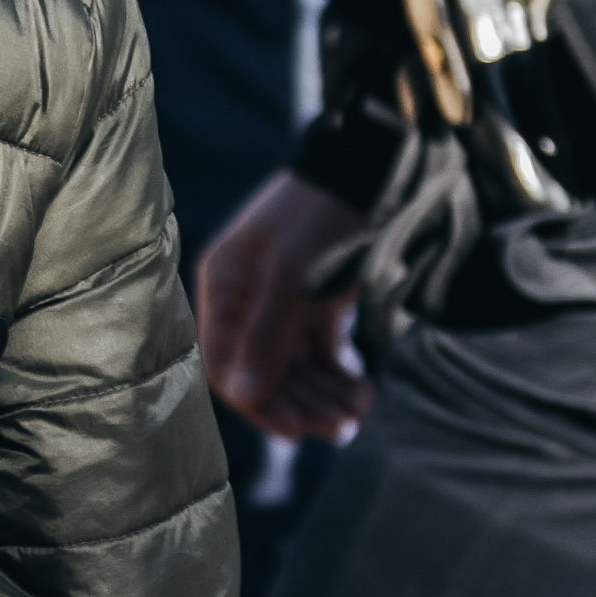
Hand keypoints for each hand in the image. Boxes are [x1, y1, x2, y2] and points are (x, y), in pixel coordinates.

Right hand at [195, 172, 369, 443]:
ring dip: (324, 394)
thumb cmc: (319, 215)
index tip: (296, 429)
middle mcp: (249, 300)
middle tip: (342, 429)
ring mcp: (285, 301)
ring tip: (358, 413)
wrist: (370, 168)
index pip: (227, 363)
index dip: (258, 401)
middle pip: (266, 371)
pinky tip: (362, 391)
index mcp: (225, 288)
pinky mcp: (319, 302)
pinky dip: (340, 374)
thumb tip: (243, 395)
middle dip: (302, 402)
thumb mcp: (291, 274)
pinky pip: (323, 351)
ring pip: (297, 366)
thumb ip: (266, 335)